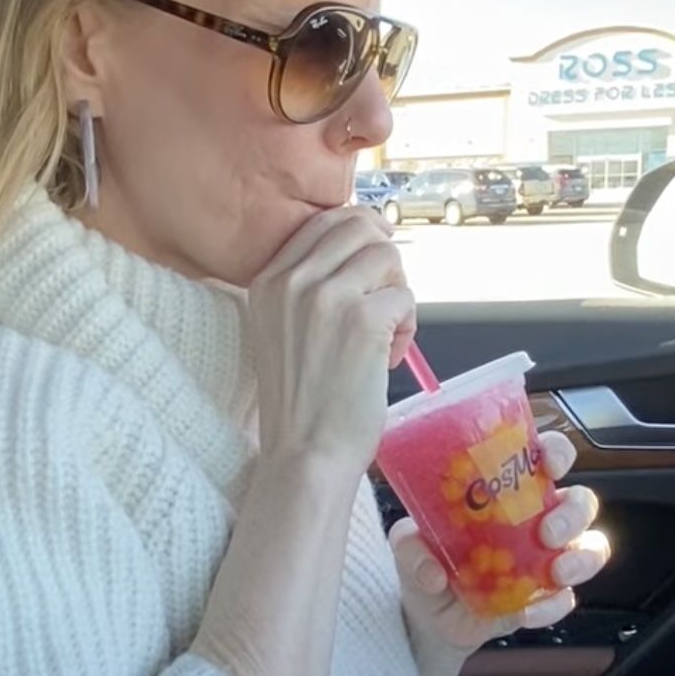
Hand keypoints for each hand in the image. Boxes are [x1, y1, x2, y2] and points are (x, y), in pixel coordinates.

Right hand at [249, 207, 415, 473]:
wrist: (305, 454)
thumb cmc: (302, 399)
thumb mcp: (281, 328)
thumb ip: (307, 286)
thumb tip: (365, 241)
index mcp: (267, 280)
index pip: (322, 221)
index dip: (360, 231)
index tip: (376, 255)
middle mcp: (292, 281)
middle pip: (359, 226)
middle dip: (384, 257)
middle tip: (388, 295)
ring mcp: (326, 297)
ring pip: (387, 255)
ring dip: (397, 291)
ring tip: (386, 333)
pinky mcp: (362, 320)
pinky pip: (405, 296)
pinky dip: (407, 325)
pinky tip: (389, 356)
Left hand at [390, 431, 610, 656]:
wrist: (429, 614)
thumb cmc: (426, 558)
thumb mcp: (406, 543)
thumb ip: (410, 546)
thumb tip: (431, 570)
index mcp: (508, 488)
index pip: (545, 456)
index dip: (557, 452)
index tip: (549, 461)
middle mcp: (535, 517)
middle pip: (580, 500)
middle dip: (574, 513)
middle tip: (547, 531)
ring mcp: (546, 557)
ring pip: (591, 546)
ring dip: (581, 558)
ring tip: (555, 571)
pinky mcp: (546, 595)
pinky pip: (566, 598)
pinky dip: (552, 605)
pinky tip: (526, 610)